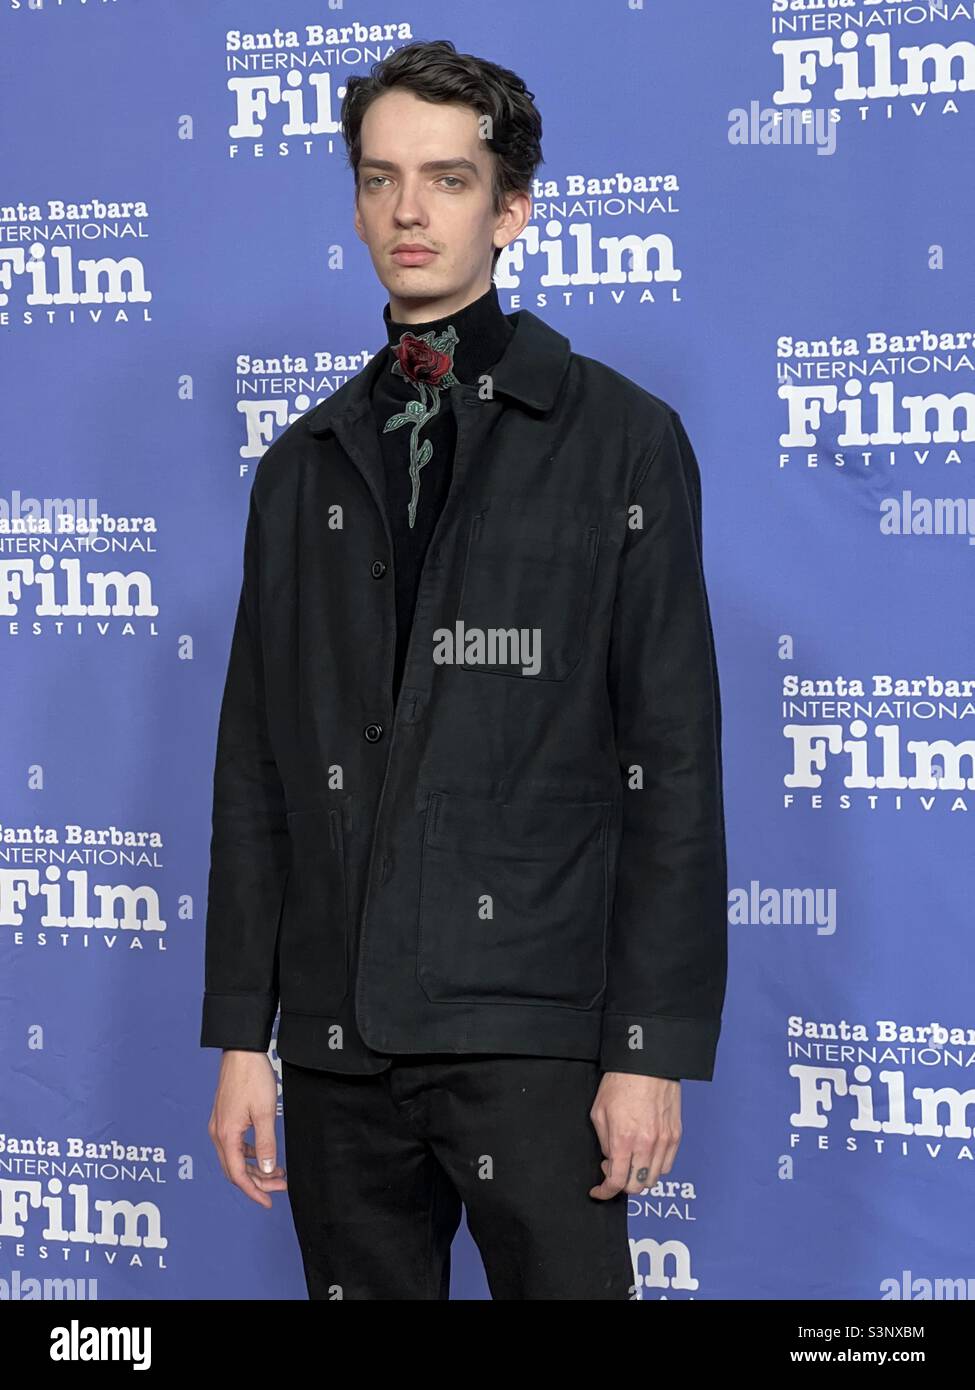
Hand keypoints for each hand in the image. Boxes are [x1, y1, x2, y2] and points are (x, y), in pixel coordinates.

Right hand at [207, 1050, 287, 1207]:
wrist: (241, 1052)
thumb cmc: (253, 1078)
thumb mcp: (265, 1113)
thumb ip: (266, 1143)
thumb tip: (266, 1170)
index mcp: (226, 1135)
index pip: (237, 1175)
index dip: (254, 1191)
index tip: (268, 1201)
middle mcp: (218, 1133)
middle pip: (234, 1169)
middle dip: (257, 1181)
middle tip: (280, 1186)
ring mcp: (219, 1125)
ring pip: (234, 1158)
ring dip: (254, 1168)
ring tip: (277, 1171)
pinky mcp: (224, 1117)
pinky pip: (234, 1145)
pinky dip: (249, 1154)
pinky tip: (264, 1152)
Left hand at [588, 1072, 680, 1199]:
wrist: (647, 1063)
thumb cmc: (621, 1082)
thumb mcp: (599, 1112)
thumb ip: (605, 1142)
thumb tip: (610, 1159)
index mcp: (623, 1139)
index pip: (616, 1181)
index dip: (605, 1192)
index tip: (599, 1191)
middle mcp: (646, 1144)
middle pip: (636, 1186)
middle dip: (622, 1184)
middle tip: (613, 1168)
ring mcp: (664, 1141)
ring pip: (653, 1179)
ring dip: (639, 1177)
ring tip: (630, 1160)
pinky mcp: (675, 1135)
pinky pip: (667, 1166)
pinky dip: (655, 1168)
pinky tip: (645, 1155)